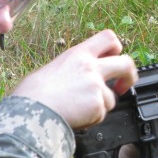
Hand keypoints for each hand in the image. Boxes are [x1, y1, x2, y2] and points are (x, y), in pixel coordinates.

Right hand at [12, 30, 137, 129]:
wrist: (29, 113)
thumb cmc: (32, 95)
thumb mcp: (52, 68)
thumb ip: (74, 68)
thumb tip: (80, 77)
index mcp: (78, 54)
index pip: (109, 38)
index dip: (116, 49)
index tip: (113, 59)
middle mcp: (91, 67)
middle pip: (126, 63)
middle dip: (129, 76)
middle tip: (122, 86)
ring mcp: (96, 86)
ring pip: (111, 98)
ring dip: (99, 106)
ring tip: (77, 109)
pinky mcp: (98, 105)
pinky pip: (101, 114)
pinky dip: (91, 119)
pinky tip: (76, 117)